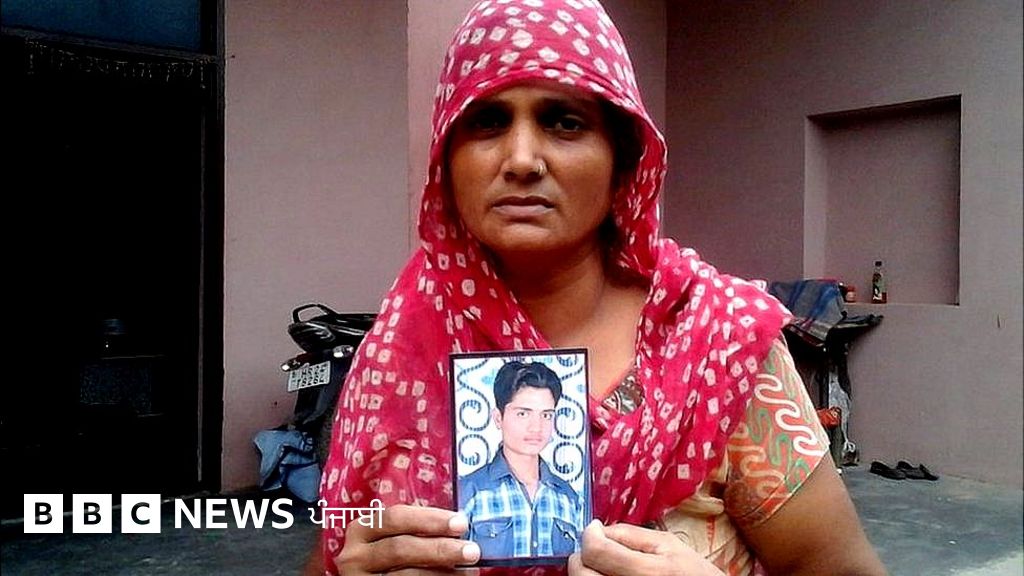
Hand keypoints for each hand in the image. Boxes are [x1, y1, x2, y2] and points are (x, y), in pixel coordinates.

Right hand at [335, 504, 480, 574]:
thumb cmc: (389, 557)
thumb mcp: (392, 538)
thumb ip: (417, 531)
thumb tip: (459, 527)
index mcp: (363, 529)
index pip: (396, 518)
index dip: (429, 519)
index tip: (460, 523)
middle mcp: (356, 556)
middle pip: (401, 548)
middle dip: (439, 548)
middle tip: (471, 551)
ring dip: (442, 574)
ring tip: (468, 571)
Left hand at [568, 520, 723, 575]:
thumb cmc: (691, 573)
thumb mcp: (668, 544)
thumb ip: (630, 534)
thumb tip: (598, 529)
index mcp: (652, 572)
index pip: (597, 552)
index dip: (589, 535)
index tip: (595, 529)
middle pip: (583, 574)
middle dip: (584, 555)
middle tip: (596, 548)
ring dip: (587, 571)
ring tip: (604, 564)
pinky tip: (609, 575)